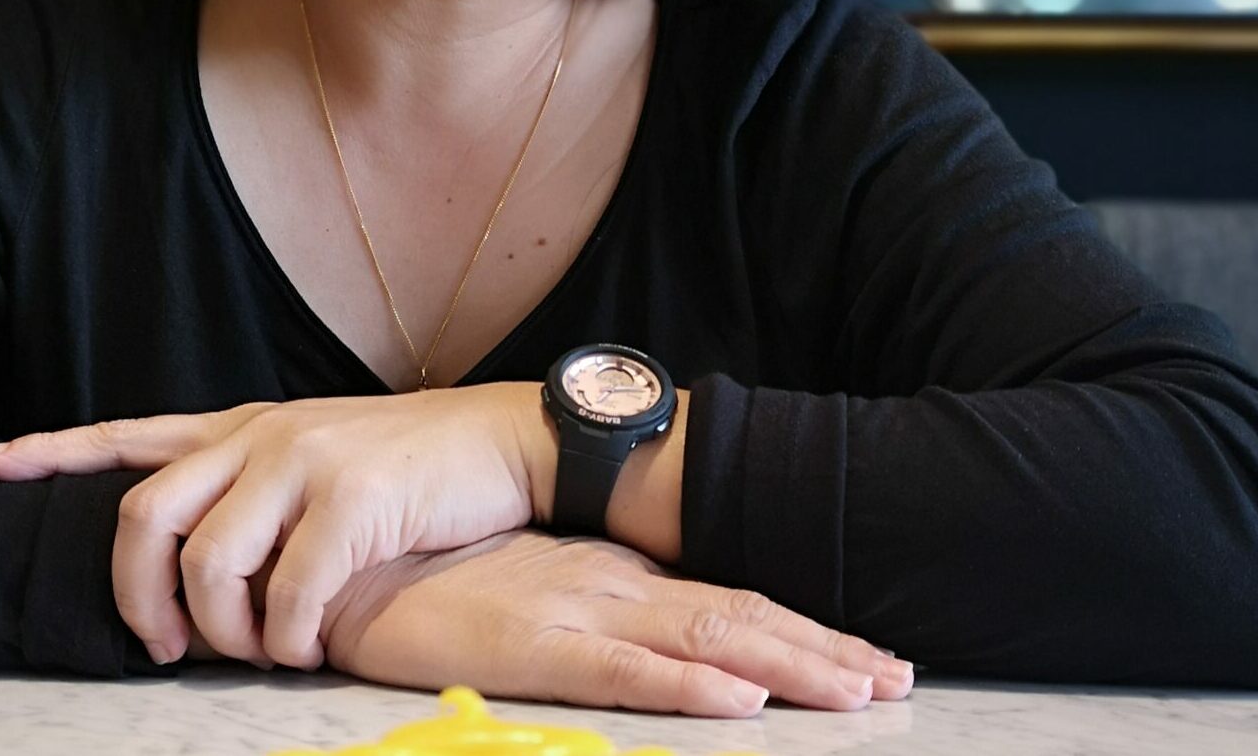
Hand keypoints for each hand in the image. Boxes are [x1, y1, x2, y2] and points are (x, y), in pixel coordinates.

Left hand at [0, 386, 540, 668]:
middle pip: (146, 515)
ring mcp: (306, 463)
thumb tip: (202, 564)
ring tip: (265, 651)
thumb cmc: (409, 466)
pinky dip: (290, 642)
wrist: (502, 442)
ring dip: (227, 634)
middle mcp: (262, 436)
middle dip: (138, 599)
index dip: (55, 450)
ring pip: (210, 564)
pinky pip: (289, 597)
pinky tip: (312, 647)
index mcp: (246, 427)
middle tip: (170, 647)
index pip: (130, 433)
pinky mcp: (354, 501)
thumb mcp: (318, 457)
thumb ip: (255, 490)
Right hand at [320, 528, 912, 716]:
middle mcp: (616, 587)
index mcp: (621, 575)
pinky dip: (683, 686)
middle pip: (740, 619)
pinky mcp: (531, 646)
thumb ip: (608, 612)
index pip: (734, 602)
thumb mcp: (543, 590)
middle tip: (898, 679)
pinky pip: (620, 671)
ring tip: (855, 692)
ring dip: (785, 668)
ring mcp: (578, 612)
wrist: (359, 559)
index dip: (806, 633)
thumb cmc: (448, 577)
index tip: (871, 659)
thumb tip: (674, 640)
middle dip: (823, 653)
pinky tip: (733, 698)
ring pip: (703, 642)